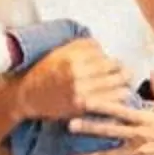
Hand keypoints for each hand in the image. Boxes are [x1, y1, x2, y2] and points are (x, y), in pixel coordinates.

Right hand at [14, 38, 137, 121]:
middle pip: (114, 67)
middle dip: (121, 69)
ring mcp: (81, 92)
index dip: (108, 58)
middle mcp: (77, 74)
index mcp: (71, 58)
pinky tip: (118, 95)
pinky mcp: (83, 107)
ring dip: (123, 82)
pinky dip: (119, 96)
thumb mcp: (59, 52)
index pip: (103, 54)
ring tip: (123, 83)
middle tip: (125, 71)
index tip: (111, 62)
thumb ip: (82, 46)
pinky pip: (112, 100)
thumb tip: (103, 48)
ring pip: (118, 83)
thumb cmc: (46, 71)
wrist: (29, 96)